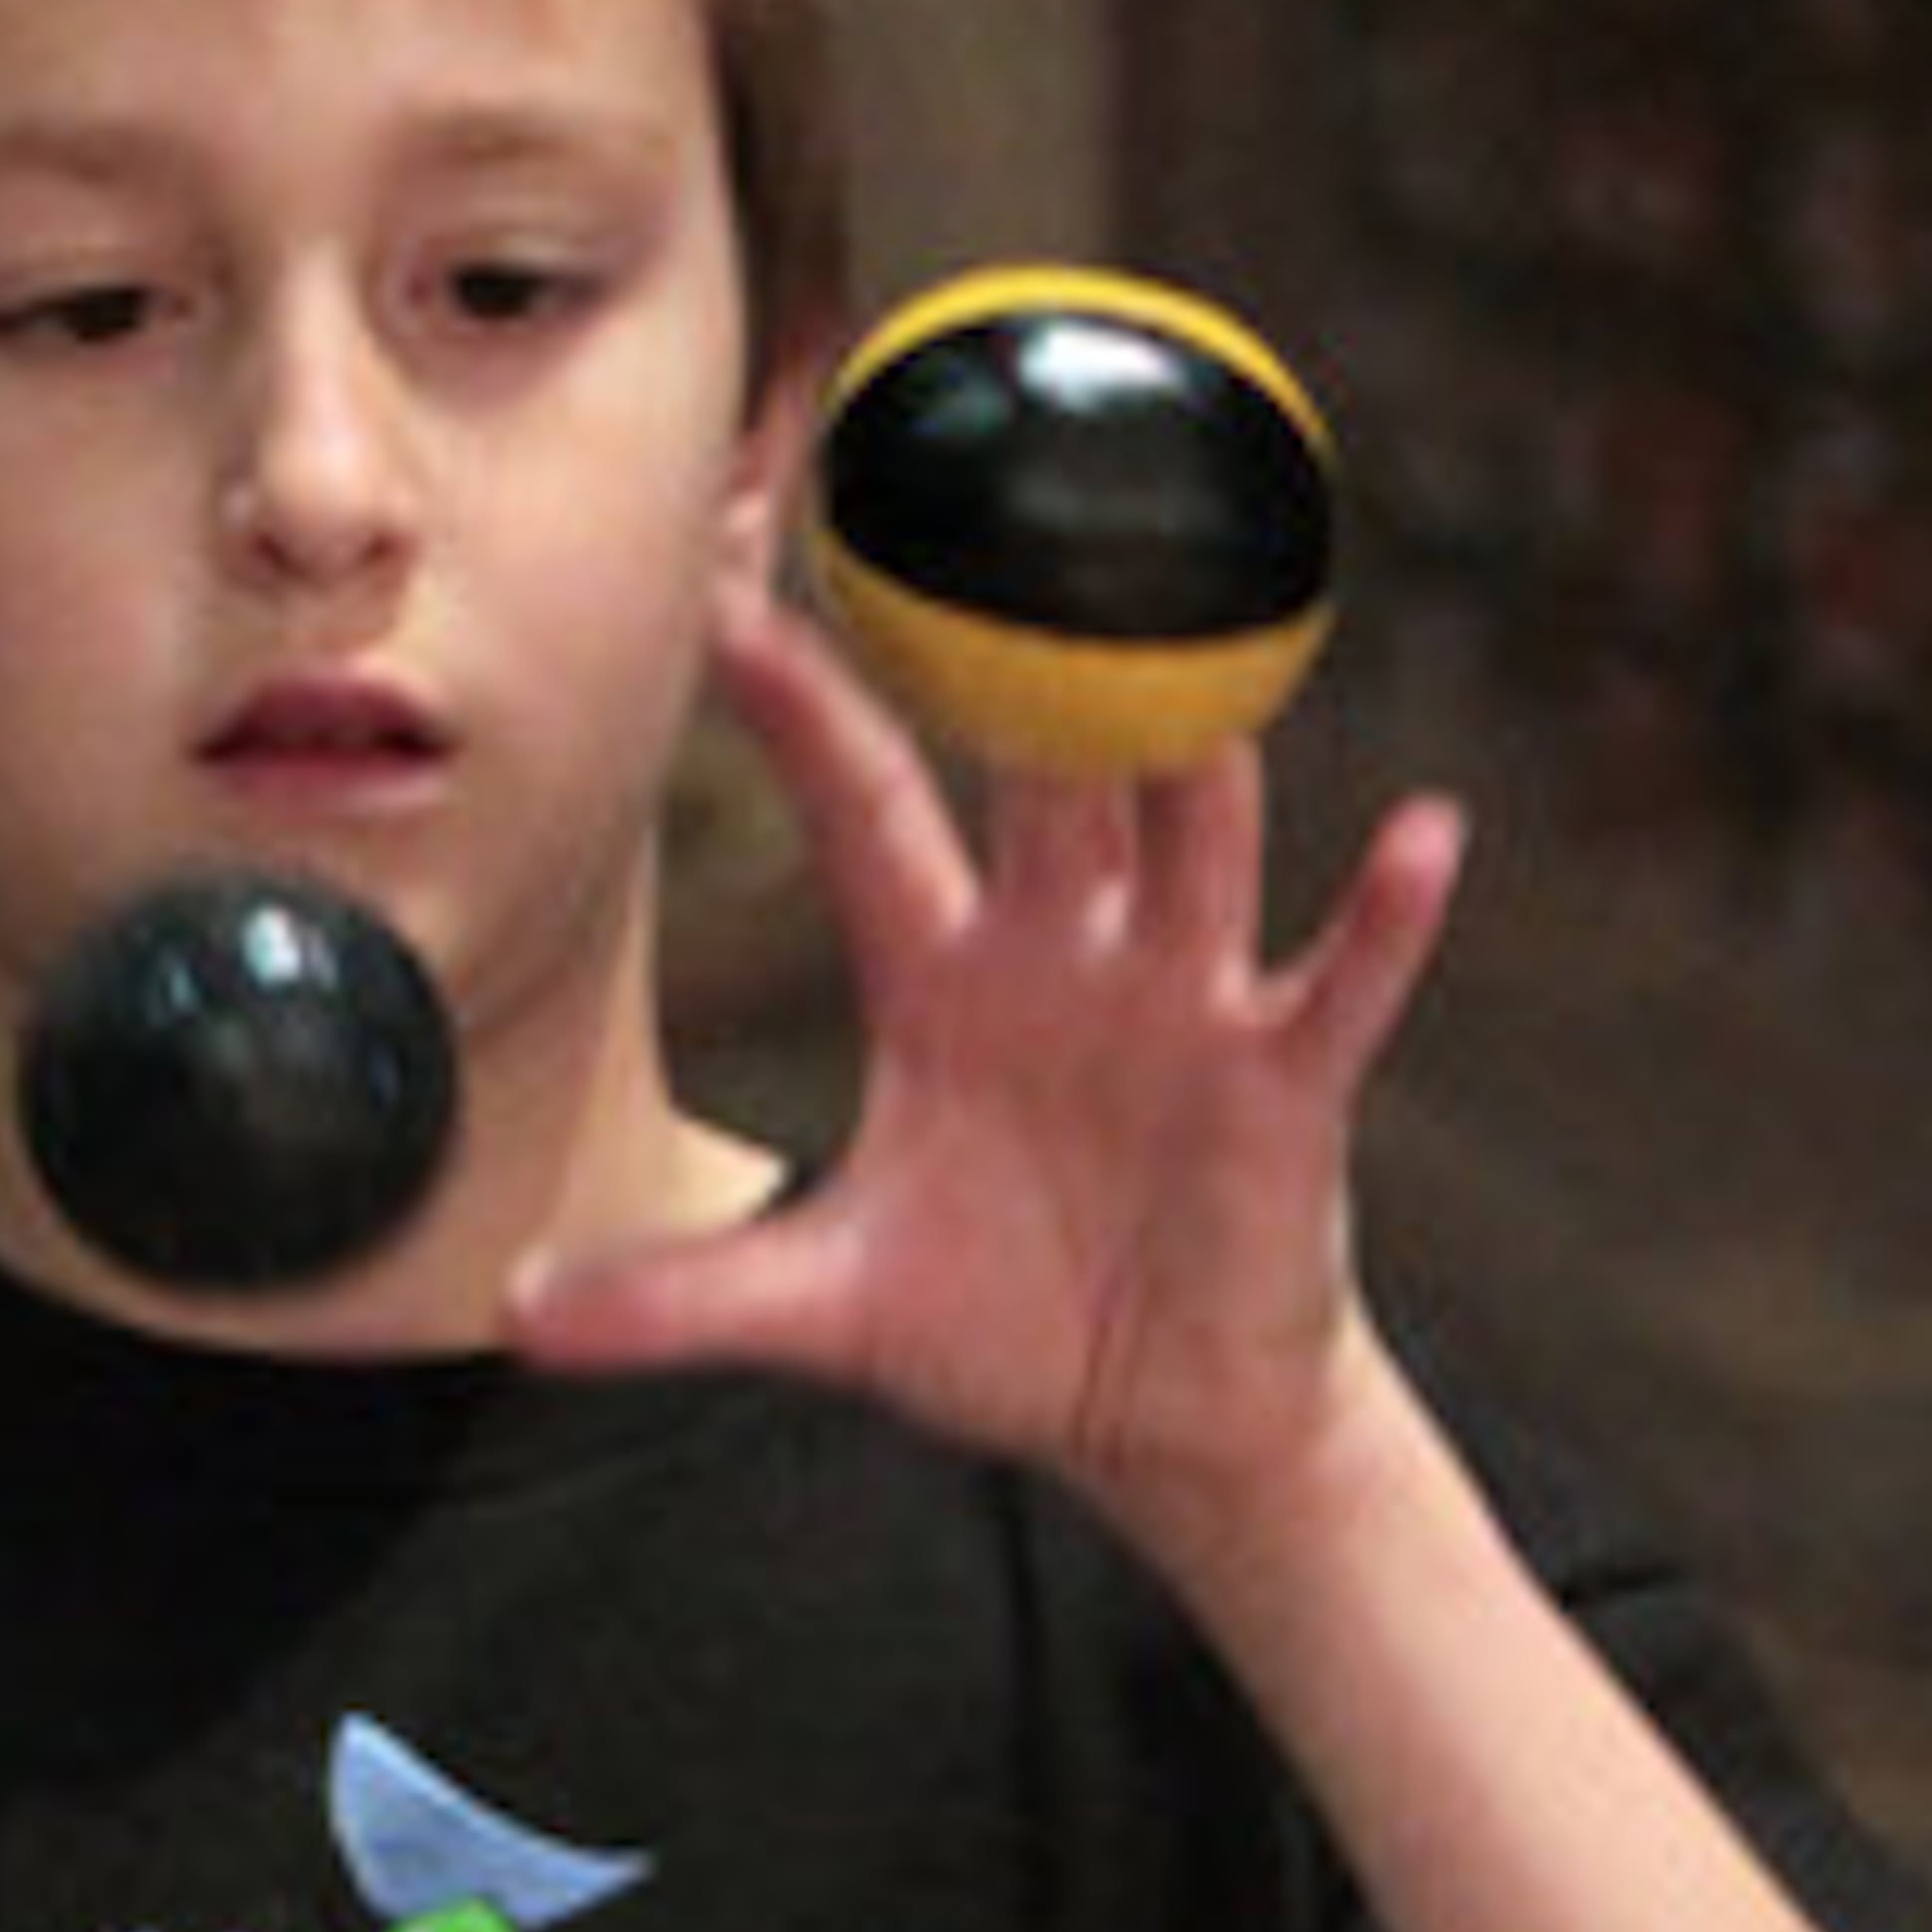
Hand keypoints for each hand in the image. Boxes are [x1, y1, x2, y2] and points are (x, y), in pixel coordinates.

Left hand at [523, 601, 1465, 1554]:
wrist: (1151, 1418)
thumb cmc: (1000, 1327)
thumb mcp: (824, 1311)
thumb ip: (678, 1298)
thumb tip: (512, 1309)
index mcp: (945, 979)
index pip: (863, 806)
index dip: (802, 707)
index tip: (734, 594)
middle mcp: (1066, 956)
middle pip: (1041, 775)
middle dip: (1019, 651)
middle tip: (999, 512)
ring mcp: (1182, 1005)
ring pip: (1191, 839)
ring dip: (1194, 751)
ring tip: (1201, 633)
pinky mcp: (1280, 1082)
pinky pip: (1338, 979)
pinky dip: (1382, 914)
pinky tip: (1419, 835)